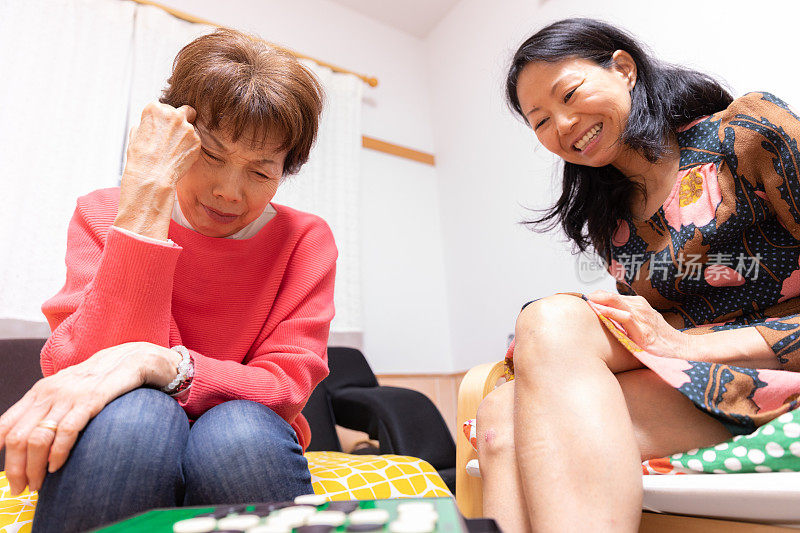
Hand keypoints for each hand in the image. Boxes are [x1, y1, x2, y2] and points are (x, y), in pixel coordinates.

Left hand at [0, 342, 179, 494]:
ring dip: (34, 468)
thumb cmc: (96, 381)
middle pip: (18, 438)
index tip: (3, 475)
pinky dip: (58, 453)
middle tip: (20, 488)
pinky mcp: (90, 400)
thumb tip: (28, 442)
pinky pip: (67, 432)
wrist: (129, 359)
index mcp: (38, 392)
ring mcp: (68, 397)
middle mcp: (48, 393)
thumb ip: (45, 411)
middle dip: (15, 469)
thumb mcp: (64, 392)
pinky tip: (57, 466)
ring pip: (38, 438)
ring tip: (39, 484)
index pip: (4, 426)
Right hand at [124, 102, 199, 187]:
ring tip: (173, 150)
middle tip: (175, 134)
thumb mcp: (135, 133)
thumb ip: (146, 124)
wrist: (152, 175)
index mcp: (155, 109)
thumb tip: (151, 124)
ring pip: (190, 127)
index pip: (164, 107)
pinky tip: (179, 155)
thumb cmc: (141, 157)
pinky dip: (190, 146)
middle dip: (181, 120)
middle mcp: (173, 114)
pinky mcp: (197, 140)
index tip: (161, 128)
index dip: (163, 119)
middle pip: (184, 111)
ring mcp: (187, 127)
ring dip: (185, 135)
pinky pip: (194, 141)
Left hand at [586, 290, 693, 359]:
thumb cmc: (658, 337)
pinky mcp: (643, 330)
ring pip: (617, 302)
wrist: (680, 348)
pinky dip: (611, 312)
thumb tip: (605, 316)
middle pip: (613, 296)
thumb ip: (626, 318)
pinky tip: (600, 311)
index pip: (613, 296)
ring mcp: (642, 317)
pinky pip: (625, 317)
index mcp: (638, 304)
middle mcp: (640, 307)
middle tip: (583, 297)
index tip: (585, 298)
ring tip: (588, 300)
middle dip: (596, 296)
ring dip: (601, 300)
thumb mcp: (642, 323)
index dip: (598, 296)